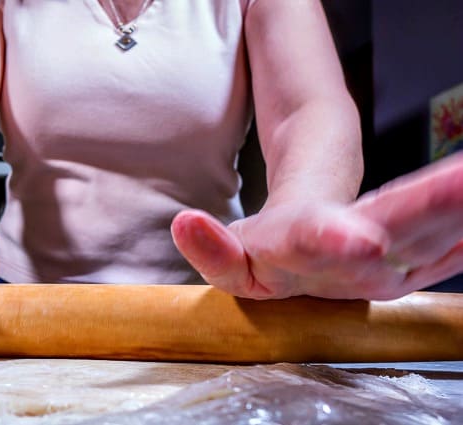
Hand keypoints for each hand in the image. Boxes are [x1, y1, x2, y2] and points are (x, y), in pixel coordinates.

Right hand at [171, 152, 462, 299]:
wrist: (308, 262)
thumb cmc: (270, 252)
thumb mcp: (235, 257)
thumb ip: (211, 249)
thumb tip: (184, 222)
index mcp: (299, 263)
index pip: (311, 248)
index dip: (330, 241)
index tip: (362, 235)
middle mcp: (351, 270)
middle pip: (390, 236)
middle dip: (424, 212)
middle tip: (462, 183)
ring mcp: (389, 267)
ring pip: (431, 234)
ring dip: (456, 206)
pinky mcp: (414, 262)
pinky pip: (445, 246)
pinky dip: (461, 227)